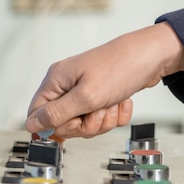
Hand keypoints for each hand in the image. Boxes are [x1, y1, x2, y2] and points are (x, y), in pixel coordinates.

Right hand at [25, 22, 183, 137]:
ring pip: (87, 124)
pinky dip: (116, 115)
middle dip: (87, 123)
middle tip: (99, 109)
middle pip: (65, 124)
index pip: (38, 115)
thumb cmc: (120, 68)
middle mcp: (68, 86)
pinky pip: (104, 119)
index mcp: (56, 82)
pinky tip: (122, 101)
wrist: (152, 57)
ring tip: (112, 102)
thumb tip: (30, 126)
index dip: (55, 126)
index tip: (75, 123)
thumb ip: (57, 114)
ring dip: (104, 119)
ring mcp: (86, 92)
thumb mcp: (86, 96)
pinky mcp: (103, 97)